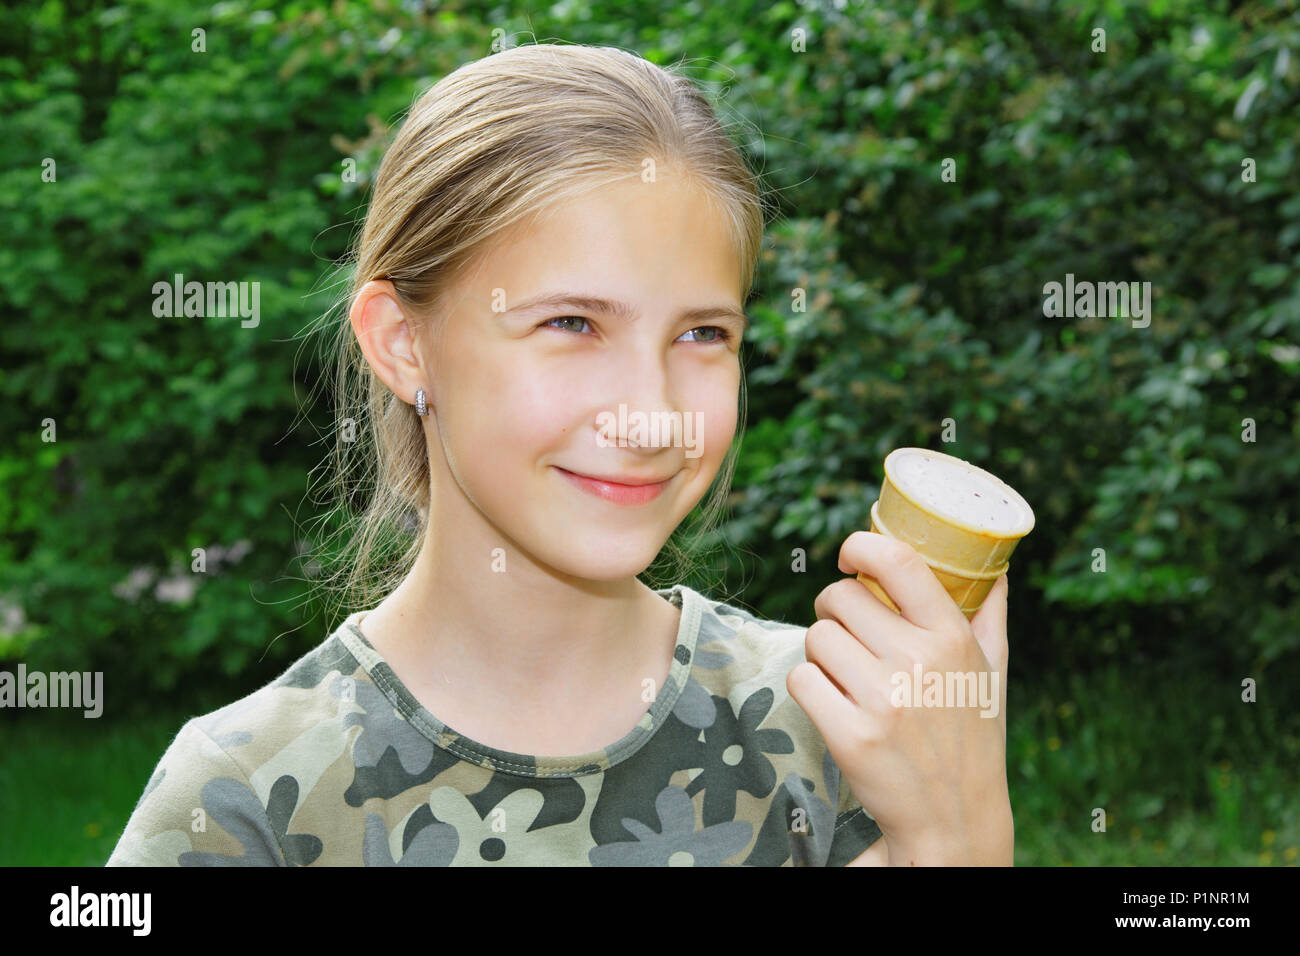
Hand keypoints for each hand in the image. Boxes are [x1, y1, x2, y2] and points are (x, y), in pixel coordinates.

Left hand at [786, 531, 1013, 864]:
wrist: (955, 822)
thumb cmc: (970, 738)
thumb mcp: (991, 673)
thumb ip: (990, 615)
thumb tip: (995, 568)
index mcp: (953, 637)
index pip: (898, 562)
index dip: (860, 546)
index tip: (848, 554)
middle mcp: (919, 662)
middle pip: (839, 598)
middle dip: (834, 611)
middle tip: (848, 635)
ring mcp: (883, 699)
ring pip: (816, 637)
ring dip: (822, 654)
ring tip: (847, 676)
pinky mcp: (850, 735)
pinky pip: (801, 680)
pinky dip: (809, 689)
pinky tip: (833, 704)